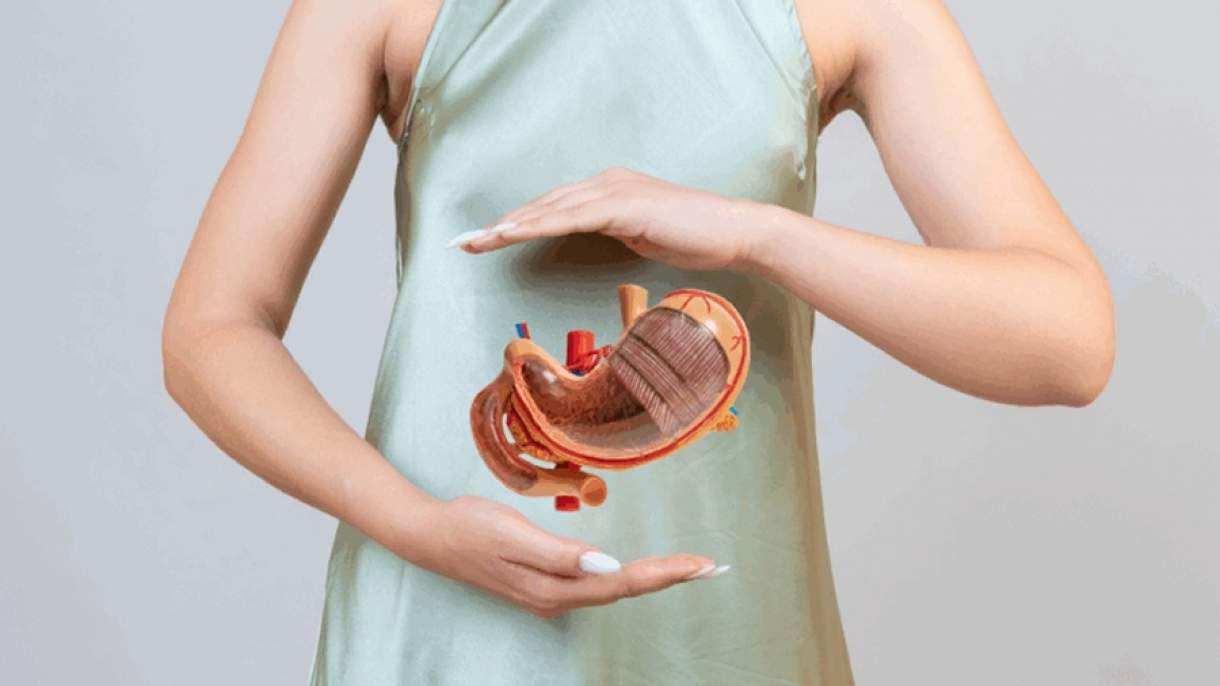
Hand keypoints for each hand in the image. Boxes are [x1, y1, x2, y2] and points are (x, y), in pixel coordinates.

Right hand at [403, 495, 727, 618]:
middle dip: (671, 577)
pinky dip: (629, 576)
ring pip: (614, 589)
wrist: (429, 536)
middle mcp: (557, 597)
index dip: (665, 573)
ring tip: (690, 569)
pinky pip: (598, 585)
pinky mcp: (545, 583)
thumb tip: (608, 566)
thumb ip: (560, 553)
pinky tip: (642, 571)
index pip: (622, 582)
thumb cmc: (470, 527)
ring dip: (654, 578)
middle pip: (625, 590)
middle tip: (712, 568)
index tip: (702, 565)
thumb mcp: (512, 533)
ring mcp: (550, 593)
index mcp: (554, 586)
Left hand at [451, 166, 770, 271]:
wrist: (735, 231)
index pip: (552, 207)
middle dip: (500, 225)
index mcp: (609, 190)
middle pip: (542, 204)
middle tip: (462, 242)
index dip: (516, 222)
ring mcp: (614, 191)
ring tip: (476, 242)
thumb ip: (616, 232)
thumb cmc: (695, 239)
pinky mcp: (624, 205)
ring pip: (549, 209)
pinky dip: (538, 225)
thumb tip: (595, 239)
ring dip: (510, 226)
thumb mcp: (644, 237)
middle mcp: (606, 183)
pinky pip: (571, 217)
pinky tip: (513, 234)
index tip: (484, 240)